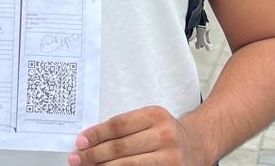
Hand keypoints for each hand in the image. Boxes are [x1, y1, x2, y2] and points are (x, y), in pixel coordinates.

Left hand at [70, 106, 203, 165]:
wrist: (197, 146)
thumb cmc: (166, 133)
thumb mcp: (149, 121)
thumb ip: (124, 128)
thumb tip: (89, 142)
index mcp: (156, 115)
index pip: (119, 125)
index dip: (96, 134)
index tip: (80, 141)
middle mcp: (165, 136)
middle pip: (121, 148)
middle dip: (94, 155)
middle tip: (77, 158)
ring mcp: (170, 159)